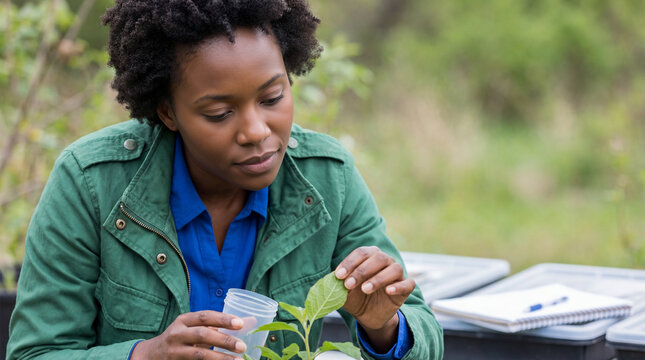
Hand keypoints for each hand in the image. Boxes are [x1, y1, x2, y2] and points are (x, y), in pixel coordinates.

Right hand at [130, 310, 246, 359]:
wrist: (151, 355)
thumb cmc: (181, 338)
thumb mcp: (195, 328)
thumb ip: (219, 325)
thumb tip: (251, 321)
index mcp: (183, 320)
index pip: (205, 316)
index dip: (223, 319)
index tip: (240, 324)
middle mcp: (177, 334)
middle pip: (202, 334)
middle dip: (223, 340)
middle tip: (242, 347)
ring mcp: (175, 351)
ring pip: (199, 354)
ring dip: (219, 358)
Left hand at [335, 246, 414, 347]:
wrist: (368, 315)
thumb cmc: (355, 297)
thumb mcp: (344, 292)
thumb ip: (339, 284)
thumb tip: (332, 279)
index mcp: (369, 256)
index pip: (361, 253)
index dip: (350, 262)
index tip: (338, 276)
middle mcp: (385, 260)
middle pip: (378, 257)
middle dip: (361, 271)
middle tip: (349, 284)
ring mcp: (397, 273)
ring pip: (394, 268)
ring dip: (378, 278)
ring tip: (365, 289)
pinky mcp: (406, 287)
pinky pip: (408, 283)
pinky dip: (399, 286)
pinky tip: (388, 291)